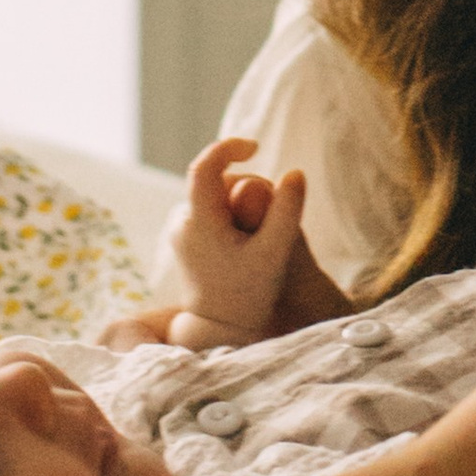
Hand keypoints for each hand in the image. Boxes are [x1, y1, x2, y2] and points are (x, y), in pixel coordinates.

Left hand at [153, 138, 347, 347]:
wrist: (221, 328)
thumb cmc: (249, 294)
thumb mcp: (274, 253)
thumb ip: (287, 211)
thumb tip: (294, 172)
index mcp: (199, 222)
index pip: (204, 167)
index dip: (228, 148)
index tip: (255, 147)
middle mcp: (182, 222)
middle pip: (220, 181)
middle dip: (250, 189)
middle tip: (273, 220)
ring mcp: (181, 230)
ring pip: (218, 195)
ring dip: (244, 204)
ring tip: (260, 240)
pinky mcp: (185, 237)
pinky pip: (214, 210)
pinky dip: (234, 215)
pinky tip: (247, 242)